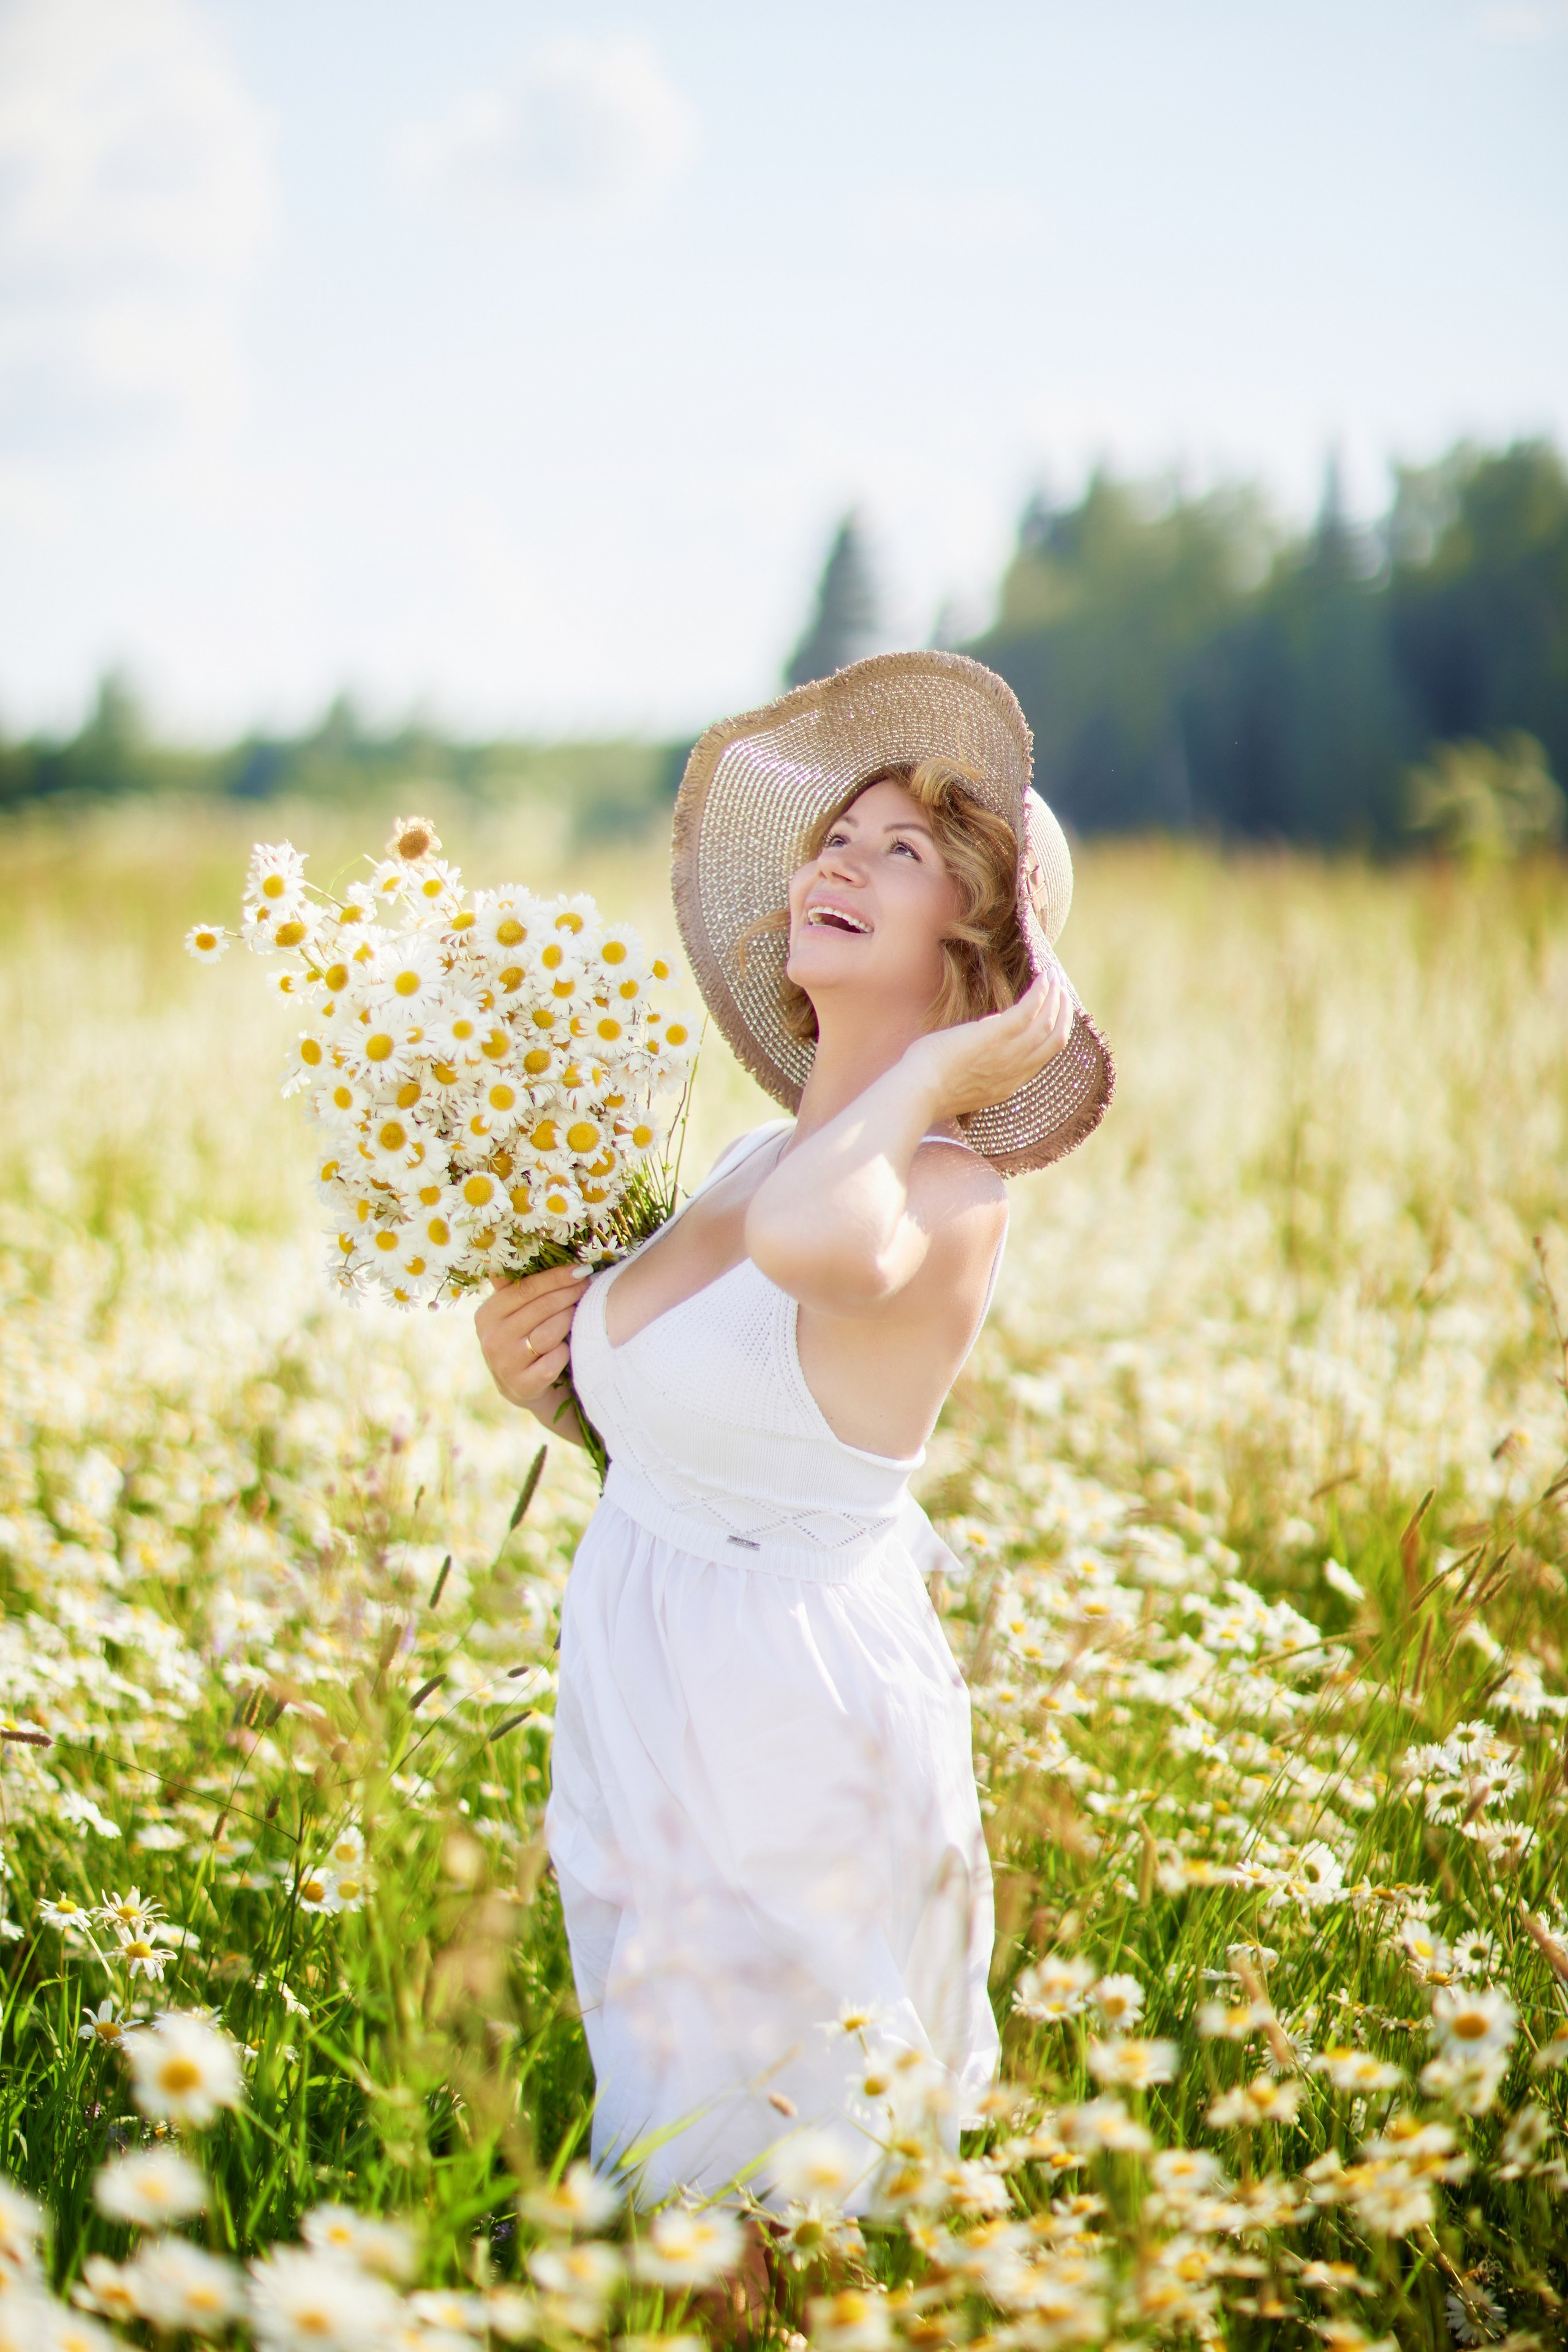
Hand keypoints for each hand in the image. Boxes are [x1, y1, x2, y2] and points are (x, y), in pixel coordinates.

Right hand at [475, 1263, 591, 1409]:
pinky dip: (566, 1351)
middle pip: (541, 1308)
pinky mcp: (523, 1386)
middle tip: (589, 1286)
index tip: (581, 1269)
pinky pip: (555, 1360)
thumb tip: (521, 1245)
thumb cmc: (523, 1339)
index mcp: (487, 1315)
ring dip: (569, 1320)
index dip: (556, 1277)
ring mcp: (506, 1365)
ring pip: (549, 1333)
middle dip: (570, 1294)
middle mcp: (491, 1339)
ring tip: (579, 1313)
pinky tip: (569, 1346)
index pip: (525, 1288)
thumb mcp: (511, 1315)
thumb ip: (516, 1286)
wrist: (523, 1388)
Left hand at [905, 970, 1073, 1121]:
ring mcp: (1009, 1054)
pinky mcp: (997, 1035)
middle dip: (1062, 1013)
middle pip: (1054, 1041)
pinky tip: (1043, 976)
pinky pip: (1030, 1010)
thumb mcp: (961, 1075)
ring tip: (1054, 976)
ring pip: (1048, 1023)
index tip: (1051, 1015)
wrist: (917, 1092)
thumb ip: (978, 1059)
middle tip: (1061, 992)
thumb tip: (987, 1028)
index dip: (1051, 1034)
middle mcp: (1015, 1071)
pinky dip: (1041, 992)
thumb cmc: (926, 1085)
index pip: (1041, 1058)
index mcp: (1007, 1084)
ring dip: (1055, 997)